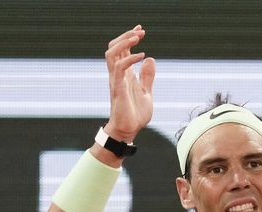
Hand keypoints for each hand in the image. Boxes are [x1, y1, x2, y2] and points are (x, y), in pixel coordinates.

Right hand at [103, 26, 155, 141]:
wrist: (128, 131)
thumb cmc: (135, 115)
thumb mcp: (146, 93)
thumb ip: (147, 77)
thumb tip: (150, 59)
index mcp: (124, 75)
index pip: (122, 51)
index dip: (129, 38)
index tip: (140, 31)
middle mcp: (118, 75)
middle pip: (113, 47)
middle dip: (126, 36)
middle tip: (140, 32)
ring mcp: (116, 80)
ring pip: (111, 53)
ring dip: (124, 42)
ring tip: (137, 38)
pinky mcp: (118, 88)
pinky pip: (119, 68)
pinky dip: (129, 59)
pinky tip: (142, 56)